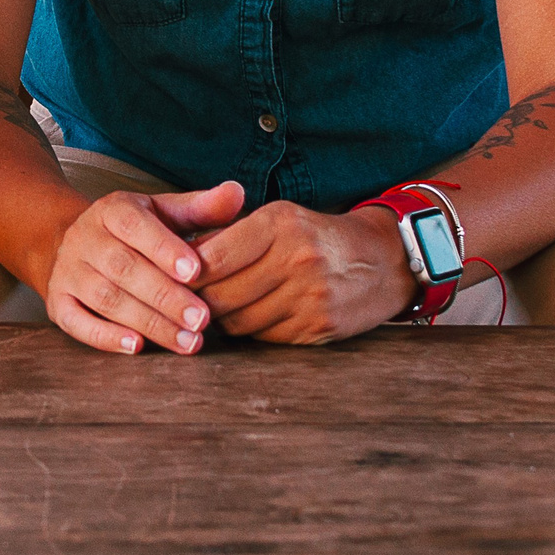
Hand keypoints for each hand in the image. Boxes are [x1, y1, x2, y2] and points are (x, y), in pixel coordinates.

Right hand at [44, 182, 243, 354]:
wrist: (76, 244)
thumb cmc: (136, 233)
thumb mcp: (164, 212)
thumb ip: (201, 207)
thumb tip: (237, 192)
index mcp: (111, 210)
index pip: (134, 225)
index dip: (164, 248)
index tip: (196, 271)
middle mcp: (84, 238)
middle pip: (123, 268)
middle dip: (165, 296)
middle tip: (202, 320)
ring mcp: (67, 271)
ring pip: (105, 297)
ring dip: (148, 322)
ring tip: (186, 341)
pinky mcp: (57, 302)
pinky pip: (75, 321)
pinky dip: (103, 336)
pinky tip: (136, 347)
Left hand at [191, 202, 415, 343]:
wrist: (385, 260)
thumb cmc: (317, 236)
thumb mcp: (279, 218)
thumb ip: (231, 234)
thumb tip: (178, 257)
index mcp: (280, 224)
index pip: (213, 256)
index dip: (185, 272)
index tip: (169, 276)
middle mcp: (296, 259)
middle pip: (221, 294)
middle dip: (197, 300)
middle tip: (184, 300)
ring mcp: (311, 297)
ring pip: (239, 321)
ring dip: (221, 319)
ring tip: (216, 309)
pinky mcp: (320, 326)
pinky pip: (265, 337)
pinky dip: (251, 330)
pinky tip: (251, 317)